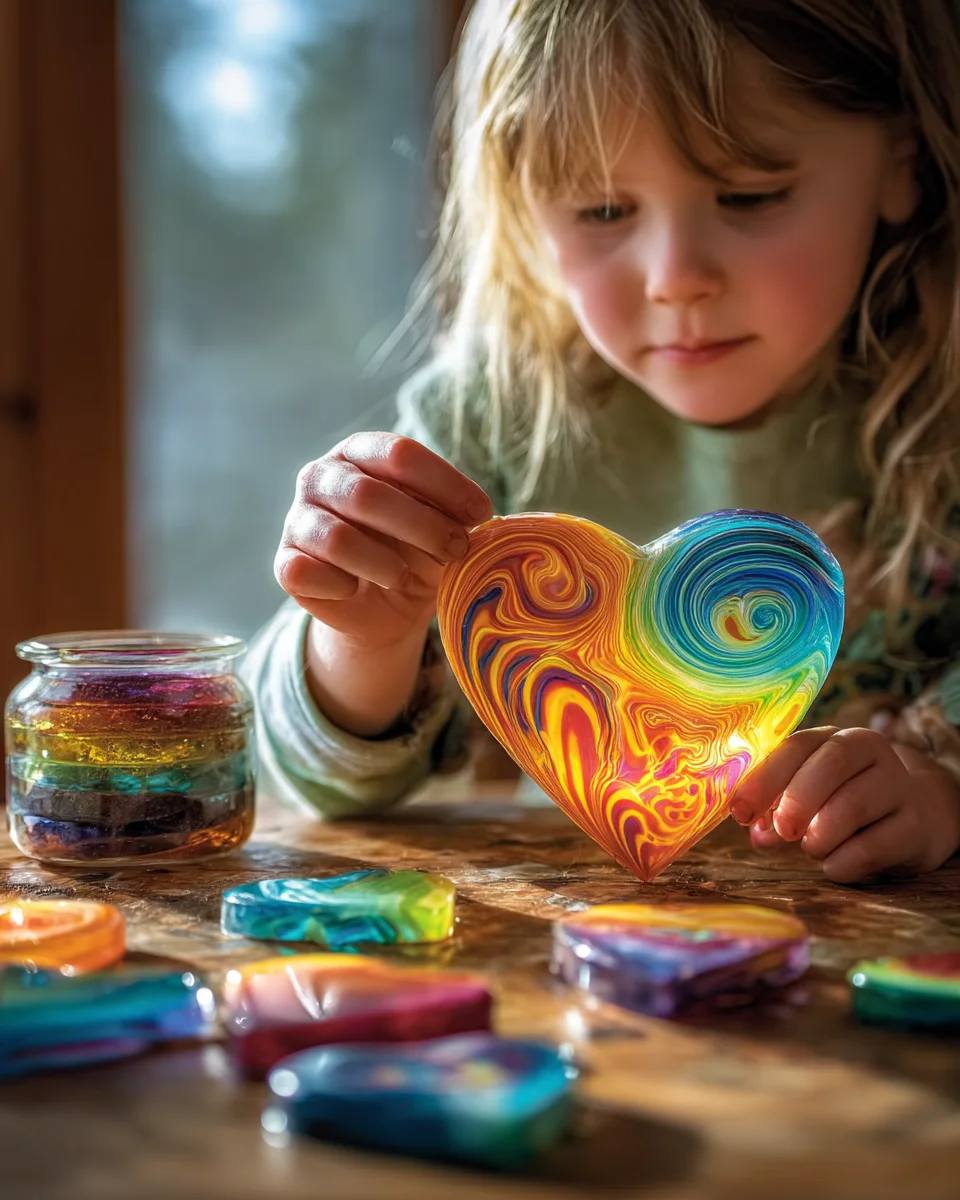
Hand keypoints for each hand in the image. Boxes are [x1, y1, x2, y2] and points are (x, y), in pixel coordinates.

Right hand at [275, 432, 492, 649]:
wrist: (382, 608)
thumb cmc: (413, 552)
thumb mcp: (439, 527)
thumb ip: (451, 513)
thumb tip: (477, 514)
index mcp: (360, 452)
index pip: (400, 454)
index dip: (445, 484)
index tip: (482, 513)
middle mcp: (321, 476)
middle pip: (369, 495)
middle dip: (423, 527)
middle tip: (456, 550)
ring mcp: (297, 518)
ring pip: (339, 539)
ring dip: (386, 564)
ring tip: (404, 577)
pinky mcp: (285, 563)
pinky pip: (307, 573)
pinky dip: (342, 586)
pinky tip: (356, 589)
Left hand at [729, 726, 959, 882]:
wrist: (914, 819)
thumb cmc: (844, 804)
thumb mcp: (809, 794)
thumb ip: (775, 806)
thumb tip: (755, 832)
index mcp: (837, 737)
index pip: (797, 745)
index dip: (764, 778)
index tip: (739, 811)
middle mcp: (873, 752)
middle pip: (831, 764)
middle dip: (796, 800)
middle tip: (782, 831)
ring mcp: (899, 787)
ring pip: (852, 806)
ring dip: (819, 837)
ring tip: (811, 849)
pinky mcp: (916, 826)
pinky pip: (872, 847)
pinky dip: (842, 863)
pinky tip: (834, 866)